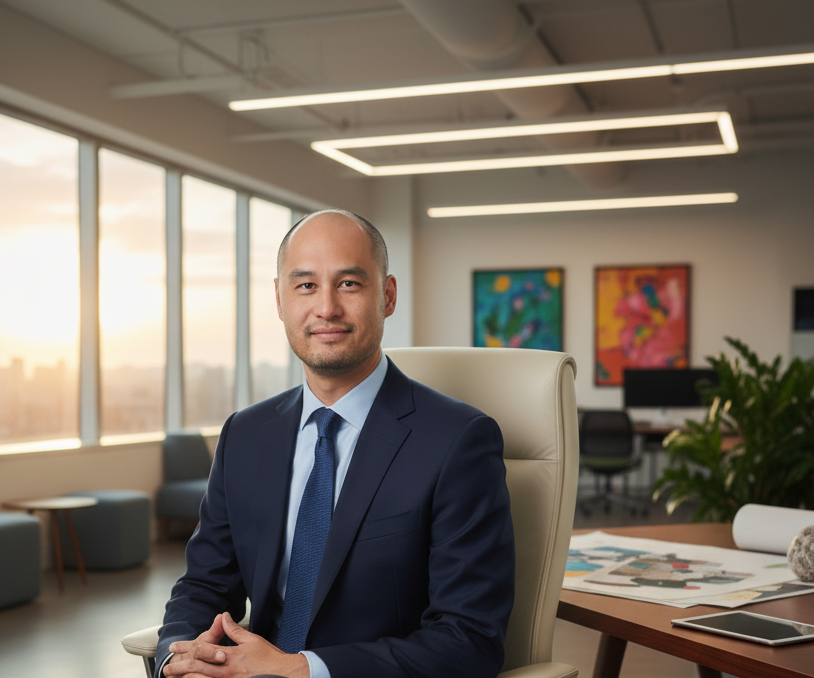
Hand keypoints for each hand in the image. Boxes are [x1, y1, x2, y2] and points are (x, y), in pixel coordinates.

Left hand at [163, 612, 309, 677]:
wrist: (283, 675)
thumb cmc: (269, 658)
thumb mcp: (251, 640)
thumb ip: (234, 630)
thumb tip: (224, 617)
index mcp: (229, 656)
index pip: (203, 649)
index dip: (187, 646)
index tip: (175, 646)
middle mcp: (225, 671)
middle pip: (196, 668)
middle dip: (179, 667)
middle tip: (166, 668)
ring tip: (174, 677)